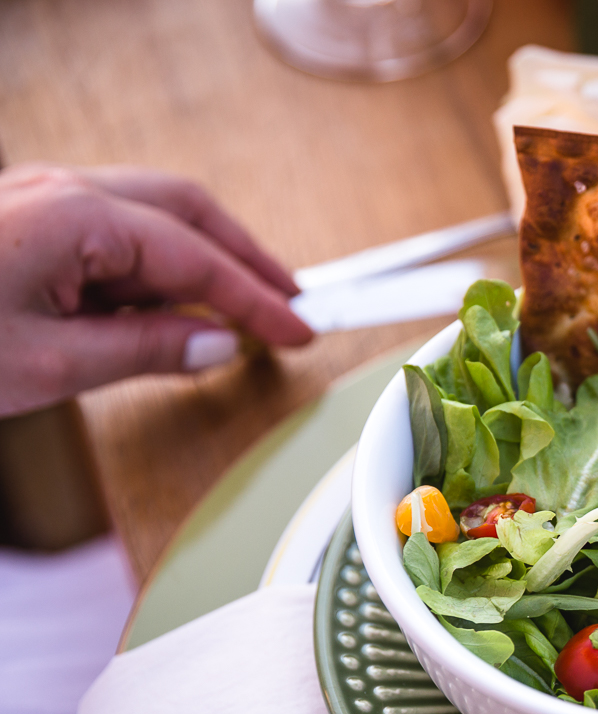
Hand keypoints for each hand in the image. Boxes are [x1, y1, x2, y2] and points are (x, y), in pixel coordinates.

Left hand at [0, 164, 313, 416]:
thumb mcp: (50, 363)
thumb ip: (144, 350)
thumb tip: (213, 344)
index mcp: (74, 217)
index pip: (196, 259)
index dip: (256, 300)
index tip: (295, 328)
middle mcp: (60, 192)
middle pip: (186, 211)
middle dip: (244, 257)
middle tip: (287, 299)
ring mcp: (39, 199)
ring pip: (149, 214)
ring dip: (198, 258)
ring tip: (230, 308)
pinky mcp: (23, 219)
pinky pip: (109, 227)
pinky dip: (151, 262)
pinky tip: (161, 302)